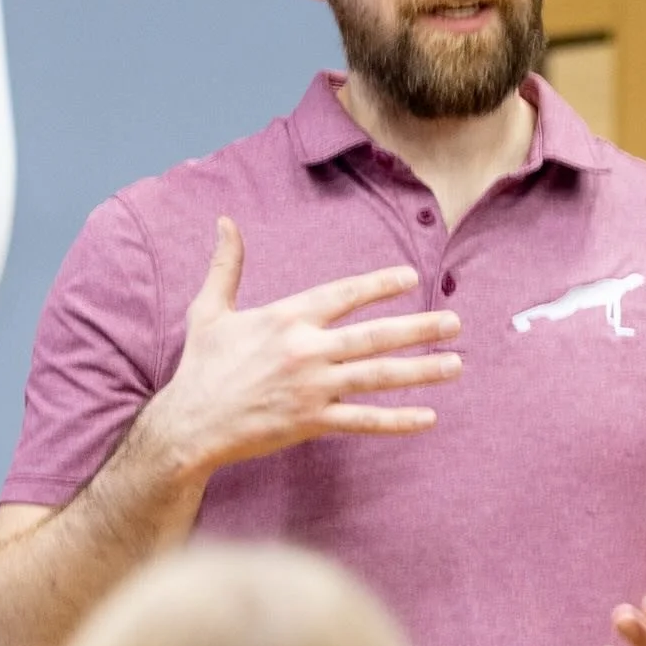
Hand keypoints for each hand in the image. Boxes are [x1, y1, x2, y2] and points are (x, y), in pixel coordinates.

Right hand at [151, 216, 462, 474]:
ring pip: (377, 376)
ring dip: (421, 370)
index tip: (411, 277)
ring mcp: (312, 388)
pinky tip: (428, 417)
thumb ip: (226, 266)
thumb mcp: (208, 311)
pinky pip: (363, 421)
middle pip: (373, 335)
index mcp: (286, 319)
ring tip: (456, 364)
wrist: (189, 423)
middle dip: (419, 328)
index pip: (343, 295)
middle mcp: (305, 350)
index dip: (379, 284)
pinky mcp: (312, 422)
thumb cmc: (200, 367)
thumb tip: (225, 221)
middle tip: (455, 322)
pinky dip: (397, 420)